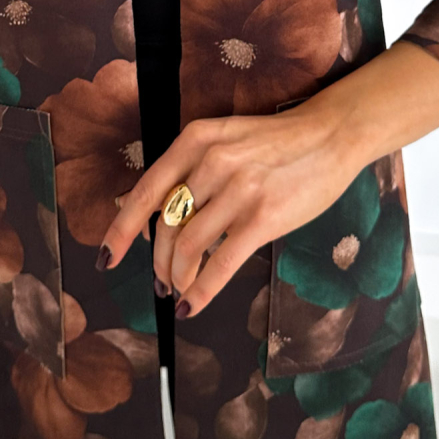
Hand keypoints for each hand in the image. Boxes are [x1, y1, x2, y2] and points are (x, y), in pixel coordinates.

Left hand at [99, 41, 438, 318]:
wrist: (331, 135)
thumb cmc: (277, 143)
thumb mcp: (223, 139)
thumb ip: (187, 169)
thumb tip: (146, 210)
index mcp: (195, 140)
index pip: (146, 192)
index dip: (121, 230)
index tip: (108, 257)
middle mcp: (211, 161)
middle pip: (166, 226)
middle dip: (159, 262)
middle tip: (163, 281)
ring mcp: (238, 189)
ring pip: (188, 246)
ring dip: (178, 276)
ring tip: (180, 289)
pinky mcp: (263, 217)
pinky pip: (221, 263)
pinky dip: (201, 290)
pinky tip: (193, 304)